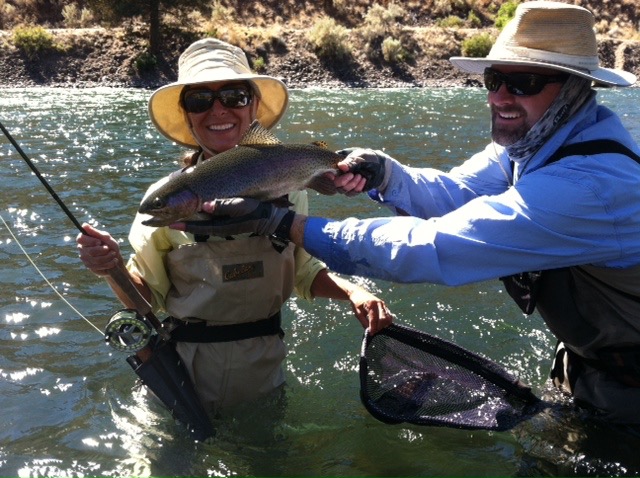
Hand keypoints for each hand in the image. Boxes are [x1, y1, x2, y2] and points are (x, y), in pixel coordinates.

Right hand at [76, 223, 121, 275]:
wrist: (115, 257)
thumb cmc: (110, 245)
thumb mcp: (105, 237)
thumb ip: (95, 232)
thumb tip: (84, 225)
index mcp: (84, 239)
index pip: (80, 239)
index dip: (90, 241)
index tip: (99, 242)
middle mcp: (82, 249)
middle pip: (90, 251)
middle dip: (103, 250)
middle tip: (109, 248)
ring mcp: (85, 259)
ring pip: (96, 259)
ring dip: (108, 257)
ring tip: (113, 254)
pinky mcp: (90, 267)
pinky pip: (99, 266)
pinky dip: (109, 263)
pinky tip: (114, 260)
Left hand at [170, 197, 292, 238]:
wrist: (271, 220)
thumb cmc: (256, 211)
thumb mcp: (241, 206)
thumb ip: (223, 206)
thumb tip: (204, 206)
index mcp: (221, 226)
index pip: (198, 227)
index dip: (184, 224)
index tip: (169, 223)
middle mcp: (220, 228)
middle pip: (198, 227)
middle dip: (184, 223)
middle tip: (168, 220)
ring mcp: (225, 226)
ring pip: (203, 225)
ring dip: (191, 220)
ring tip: (178, 215)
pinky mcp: (229, 223)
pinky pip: (210, 222)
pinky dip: (201, 217)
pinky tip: (197, 211)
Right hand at [333, 148, 392, 194]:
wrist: (379, 165)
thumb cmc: (367, 158)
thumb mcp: (360, 157)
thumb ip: (351, 162)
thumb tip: (341, 166)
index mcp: (337, 166)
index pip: (328, 173)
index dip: (328, 176)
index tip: (332, 175)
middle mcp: (339, 176)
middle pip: (335, 184)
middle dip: (343, 181)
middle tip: (352, 174)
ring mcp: (346, 183)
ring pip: (343, 190)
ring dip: (352, 184)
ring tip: (360, 176)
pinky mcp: (353, 189)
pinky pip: (352, 193)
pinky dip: (358, 188)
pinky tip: (364, 180)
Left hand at [348, 287, 394, 334]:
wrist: (358, 292)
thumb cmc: (356, 303)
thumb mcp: (357, 313)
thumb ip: (363, 322)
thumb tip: (369, 331)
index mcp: (371, 304)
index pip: (374, 319)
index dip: (373, 327)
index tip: (371, 334)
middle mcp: (379, 303)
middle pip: (383, 318)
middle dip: (379, 327)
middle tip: (374, 332)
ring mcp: (383, 304)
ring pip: (388, 317)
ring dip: (384, 325)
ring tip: (377, 329)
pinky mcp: (384, 306)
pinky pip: (389, 315)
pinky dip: (386, 321)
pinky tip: (381, 325)